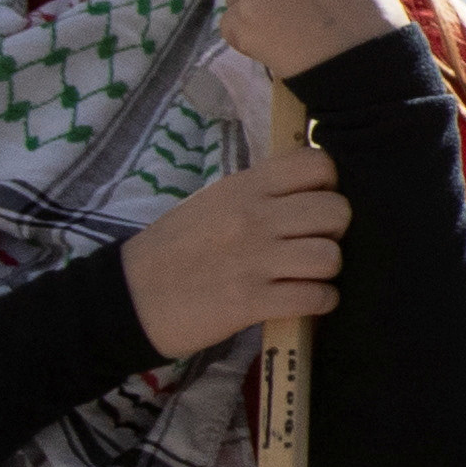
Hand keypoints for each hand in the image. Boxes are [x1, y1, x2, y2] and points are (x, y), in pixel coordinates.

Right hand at [119, 146, 347, 356]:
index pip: (316, 165)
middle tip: (314, 243)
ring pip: (330, 256)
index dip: (328, 185)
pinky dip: (320, 302)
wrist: (129, 297)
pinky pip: (316, 297)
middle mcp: (254, 218)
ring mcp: (254, 260)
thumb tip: (309, 191)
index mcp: (244, 188)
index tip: (315, 202)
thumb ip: (258, 194)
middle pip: (336, 211)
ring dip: (326, 271)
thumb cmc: (172, 249)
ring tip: (308, 275)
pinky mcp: (251, 302)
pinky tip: (306, 300)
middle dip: (335, 231)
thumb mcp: (212, 203)